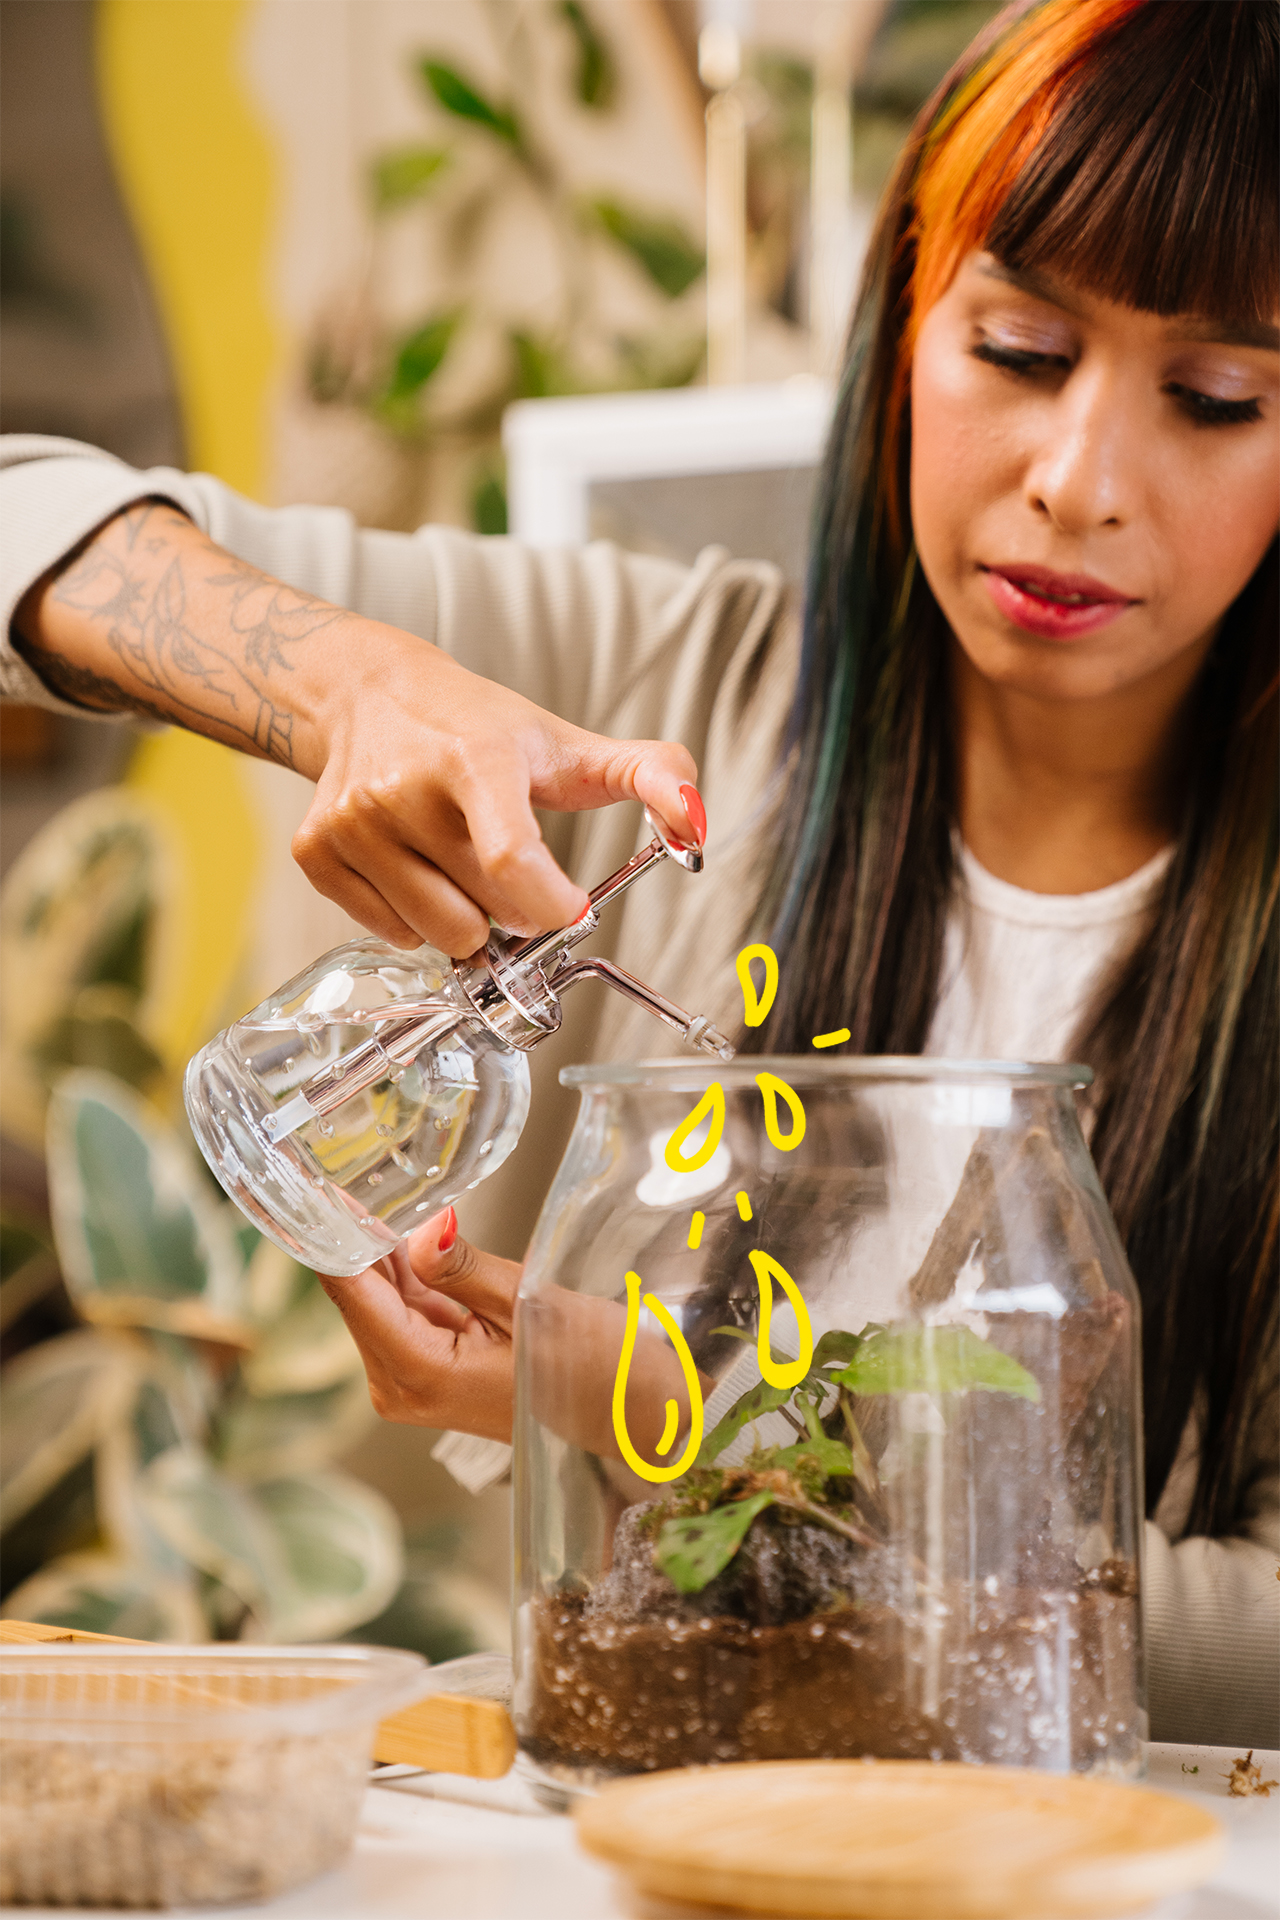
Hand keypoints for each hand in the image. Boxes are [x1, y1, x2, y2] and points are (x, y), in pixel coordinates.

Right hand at [294, 615, 702, 953]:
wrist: (367, 694)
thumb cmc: (479, 726)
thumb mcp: (568, 744)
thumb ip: (652, 775)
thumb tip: (698, 823)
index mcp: (474, 757)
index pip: (511, 862)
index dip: (548, 905)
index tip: (569, 907)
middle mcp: (402, 787)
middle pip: (483, 914)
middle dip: (512, 908)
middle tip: (506, 863)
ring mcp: (353, 822)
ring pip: (437, 935)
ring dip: (464, 918)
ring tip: (459, 863)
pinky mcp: (315, 850)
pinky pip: (389, 933)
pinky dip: (413, 918)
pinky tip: (416, 866)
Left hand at [318, 1207, 707, 1468]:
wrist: (631, 1417)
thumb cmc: (595, 1371)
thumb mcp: (531, 1305)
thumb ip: (464, 1267)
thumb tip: (423, 1228)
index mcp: (419, 1372)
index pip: (353, 1292)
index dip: (332, 1234)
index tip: (315, 1183)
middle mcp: (401, 1384)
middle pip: (358, 1293)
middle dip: (353, 1233)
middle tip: (344, 1163)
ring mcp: (413, 1379)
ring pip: (379, 1297)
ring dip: (378, 1247)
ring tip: (373, 1181)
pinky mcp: (430, 1367)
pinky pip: (404, 1307)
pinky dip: (403, 1269)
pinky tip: (403, 1224)